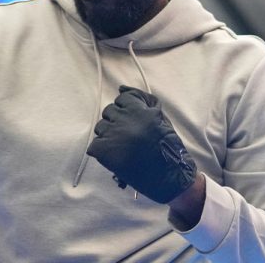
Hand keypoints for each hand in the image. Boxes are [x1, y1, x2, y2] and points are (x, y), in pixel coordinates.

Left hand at [86, 86, 196, 203]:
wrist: (170, 177)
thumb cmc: (168, 147)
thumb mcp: (161, 118)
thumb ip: (145, 101)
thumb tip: (121, 87)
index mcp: (140, 110)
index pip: (122, 98)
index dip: (126, 110)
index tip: (132, 120)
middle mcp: (125, 119)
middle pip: (109, 112)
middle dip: (117, 121)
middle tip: (128, 137)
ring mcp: (113, 135)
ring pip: (100, 127)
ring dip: (108, 135)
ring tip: (122, 148)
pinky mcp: (104, 151)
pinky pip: (94, 145)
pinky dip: (101, 151)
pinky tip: (115, 157)